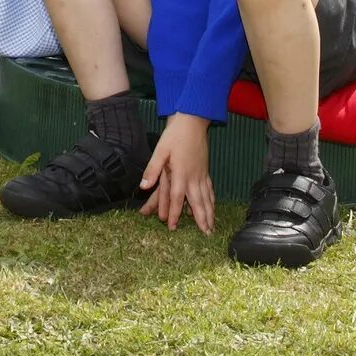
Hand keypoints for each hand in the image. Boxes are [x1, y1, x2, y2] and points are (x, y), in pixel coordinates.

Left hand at [139, 116, 215, 231]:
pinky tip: (213, 207)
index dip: (173, 213)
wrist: (192, 121)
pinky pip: (210, 189)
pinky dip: (212, 200)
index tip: (172, 227)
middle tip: (205, 234)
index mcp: (180, 173)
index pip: (176, 198)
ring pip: (206, 198)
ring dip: (209, 213)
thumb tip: (143, 186)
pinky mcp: (205, 170)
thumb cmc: (175, 136)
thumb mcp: (160, 151)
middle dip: (201, 219)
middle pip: (198, 202)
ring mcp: (201, 174)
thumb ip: (152, 170)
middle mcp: (193, 177)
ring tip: (212, 227)